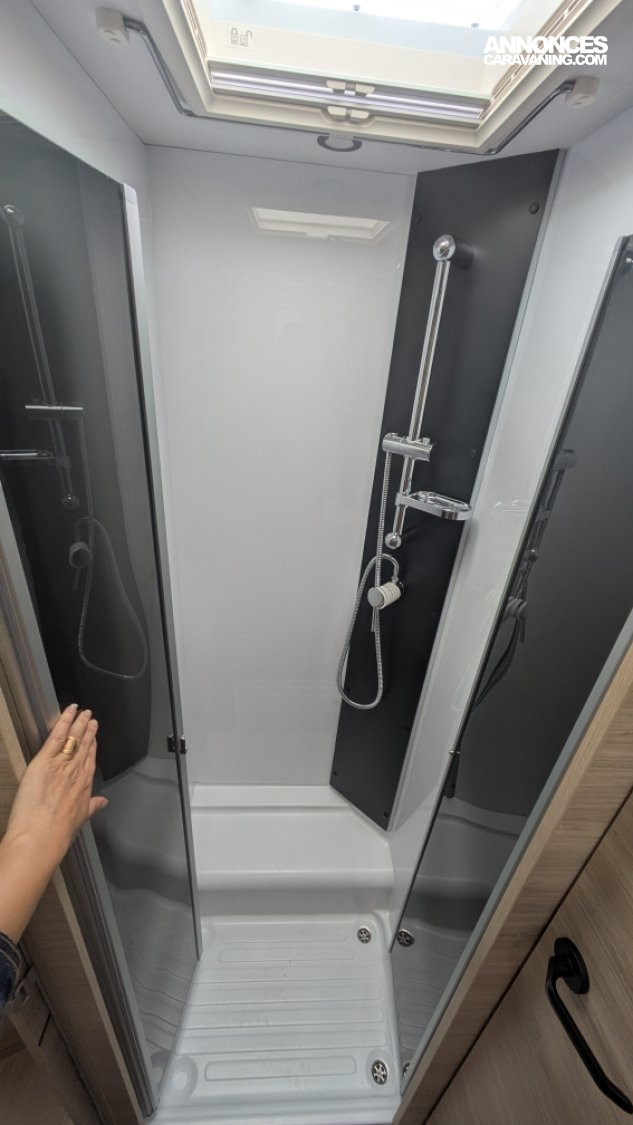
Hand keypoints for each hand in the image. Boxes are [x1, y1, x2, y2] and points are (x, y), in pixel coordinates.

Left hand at [5, 703, 107, 868]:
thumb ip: (92, 807)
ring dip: (79, 723)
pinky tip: (69, 711)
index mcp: (85, 785)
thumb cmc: (58, 833)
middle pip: (85, 746)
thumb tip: (103, 802)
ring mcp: (62, 763)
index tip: (95, 738)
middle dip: (89, 731)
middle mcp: (76, 771)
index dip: (93, 747)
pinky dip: (64, 721)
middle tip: (92, 719)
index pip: (90, 760)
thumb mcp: (80, 819)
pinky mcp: (45, 760)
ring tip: (83, 712)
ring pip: (74, 738)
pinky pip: (57, 735)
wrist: (42, 835)